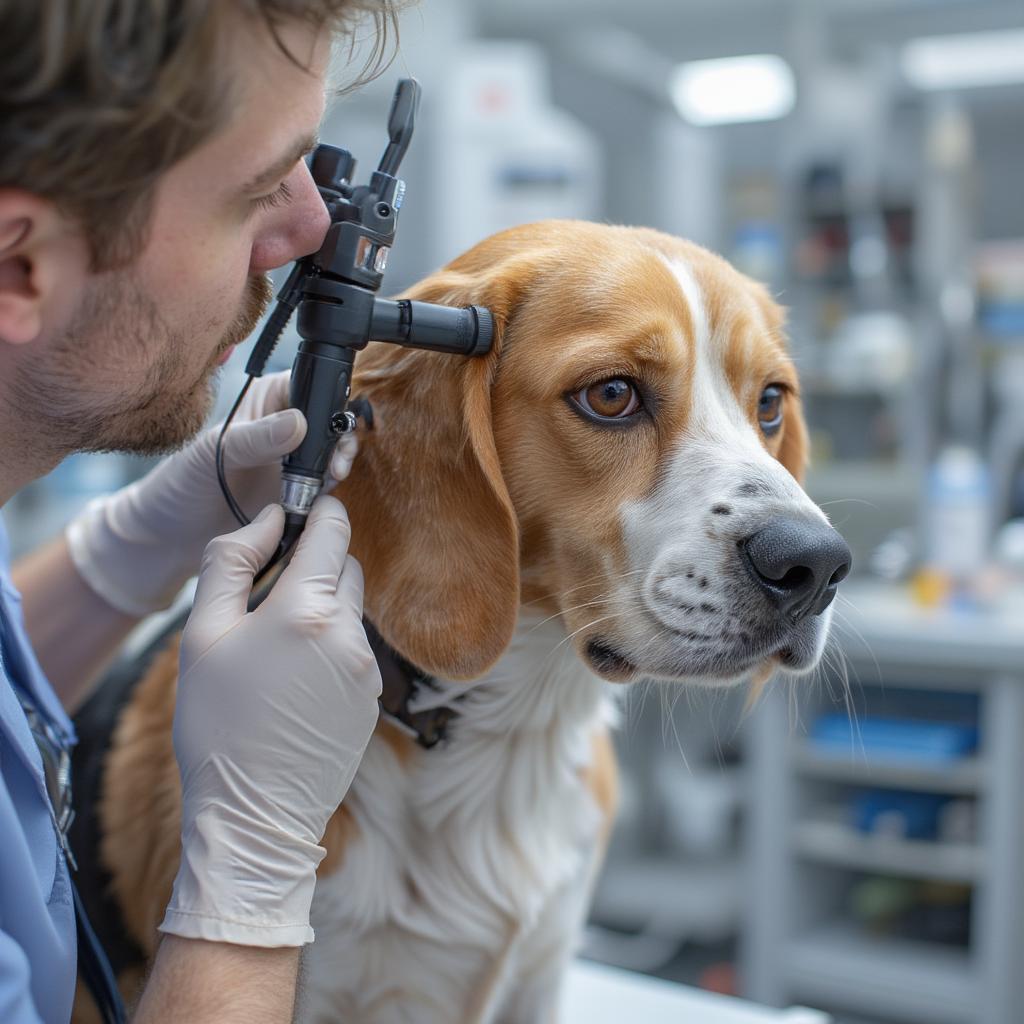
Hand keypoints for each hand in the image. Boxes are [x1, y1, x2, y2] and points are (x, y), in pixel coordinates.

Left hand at [65, 371, 358, 615]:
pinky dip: (331, 491)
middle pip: (329, 420)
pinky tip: (323, 497)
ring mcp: (293, 462)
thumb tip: (299, 423)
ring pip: (332, 453)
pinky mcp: (299, 494)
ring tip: (333, 476)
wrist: (172, 537)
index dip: (326, 400)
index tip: (330, 425)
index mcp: (264, 403)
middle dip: (339, 437)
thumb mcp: (215, 455)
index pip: (308, 385)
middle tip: (336, 459)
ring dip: (339, 463)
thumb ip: (256, 439)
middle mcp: (284, 428)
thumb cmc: (182, 484)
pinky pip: (326, 486)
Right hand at [161, 497, 380, 945]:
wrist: (253, 813)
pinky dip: (330, 650)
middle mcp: (350, 633)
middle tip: (268, 599)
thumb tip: (268, 518)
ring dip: (321, 612)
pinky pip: (354, 651)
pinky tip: (294, 684)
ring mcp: (368, 669)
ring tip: (274, 654)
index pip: (334, 530)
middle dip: (315, 568)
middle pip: (346, 568)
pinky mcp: (373, 698)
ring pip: (349, 611)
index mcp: (308, 609)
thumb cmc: (217, 723)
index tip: (301, 515)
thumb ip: (233, 562)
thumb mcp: (202, 634)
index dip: (317, 514)